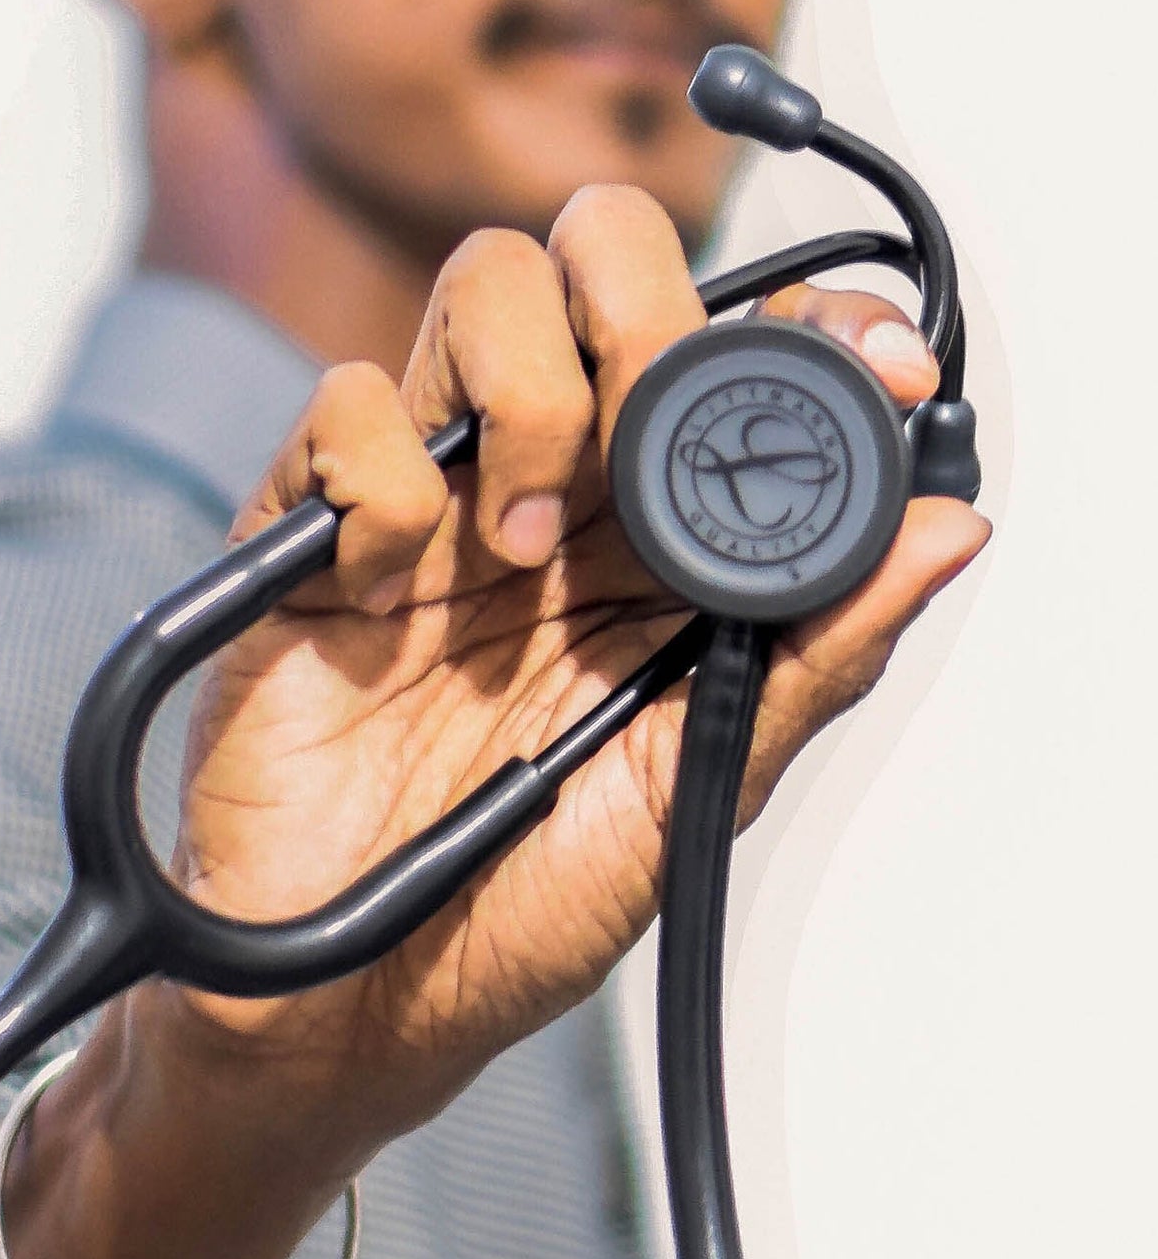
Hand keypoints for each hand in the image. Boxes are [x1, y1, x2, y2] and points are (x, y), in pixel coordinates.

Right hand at [152, 185, 991, 1161]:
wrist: (361, 994)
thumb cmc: (520, 904)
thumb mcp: (692, 788)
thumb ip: (812, 659)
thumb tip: (947, 535)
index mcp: (647, 550)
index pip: (733, 358)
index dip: (808, 327)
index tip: (873, 367)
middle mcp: (546, 496)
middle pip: (599, 264)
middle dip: (649, 314)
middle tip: (648, 440)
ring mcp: (429, 505)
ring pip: (482, 293)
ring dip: (528, 390)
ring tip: (520, 543)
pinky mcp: (310, 536)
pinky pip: (344, 414)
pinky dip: (382, 480)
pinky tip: (395, 584)